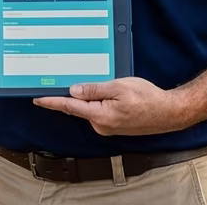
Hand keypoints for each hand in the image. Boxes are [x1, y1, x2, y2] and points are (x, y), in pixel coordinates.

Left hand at [32, 78, 194, 135]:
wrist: (169, 113)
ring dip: (90, 97)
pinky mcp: (114, 126)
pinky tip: (110, 94)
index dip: (52, 101)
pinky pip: (100, 111)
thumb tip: (74, 91)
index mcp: (100, 115)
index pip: (69, 107)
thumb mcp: (119, 87)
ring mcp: (108, 127)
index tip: (36, 98)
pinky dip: (99, 102)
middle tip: (69, 79)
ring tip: (105, 85)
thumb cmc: (148, 99)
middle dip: (73, 95)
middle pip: (79, 107)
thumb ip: (94, 89)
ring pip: (90, 108)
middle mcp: (101, 125)